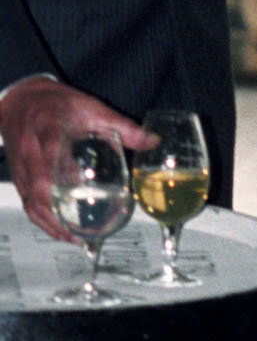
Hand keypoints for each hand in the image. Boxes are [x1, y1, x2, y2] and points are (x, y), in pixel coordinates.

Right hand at [0, 78, 154, 240]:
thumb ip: (122, 126)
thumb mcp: (91, 108)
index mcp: (48, 128)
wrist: (22, 100)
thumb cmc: (58, 104)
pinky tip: (61, 232)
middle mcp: (30, 150)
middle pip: (40, 185)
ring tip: (78, 239)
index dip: (64, 169)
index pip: (52, 149)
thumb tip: (153, 142)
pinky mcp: (18, 177)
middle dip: (60, 210)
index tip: (82, 188)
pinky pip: (27, 203)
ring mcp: (21, 167)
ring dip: (53, 223)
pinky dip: (43, 221)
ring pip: (32, 200)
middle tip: (87, 230)